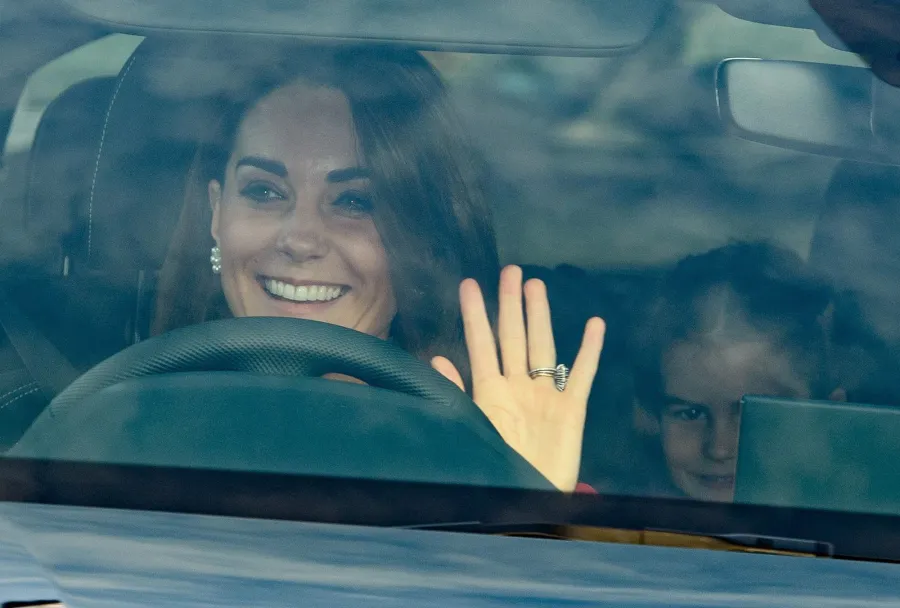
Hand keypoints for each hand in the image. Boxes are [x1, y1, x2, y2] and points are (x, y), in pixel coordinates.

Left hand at [431, 265, 605, 491]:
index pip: (480, 344)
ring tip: (537, 286)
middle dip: (510, 304)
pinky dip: (589, 351)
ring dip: (540, 317)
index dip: (475, 315)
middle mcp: (518, 386)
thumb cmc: (496, 470)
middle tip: (510, 270)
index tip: (470, 285)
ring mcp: (546, 395)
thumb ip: (457, 394)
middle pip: (513, 337)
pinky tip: (594, 325)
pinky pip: (582, 375)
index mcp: (491, 392)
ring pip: (543, 346)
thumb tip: (436, 359)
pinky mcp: (571, 409)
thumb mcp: (471, 431)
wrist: (528, 501)